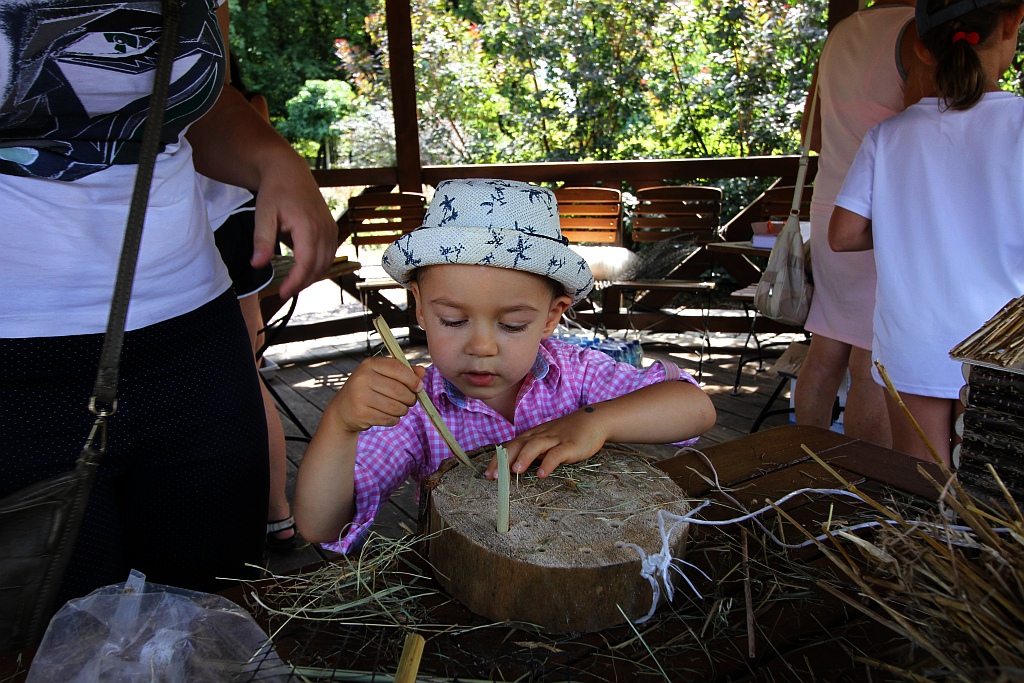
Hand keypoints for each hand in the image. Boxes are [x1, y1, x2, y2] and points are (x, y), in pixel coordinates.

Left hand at [251, 153, 337, 300]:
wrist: (290, 171)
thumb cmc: (275, 191)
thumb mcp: (263, 214)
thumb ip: (262, 240)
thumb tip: (257, 265)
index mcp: (308, 226)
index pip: (306, 263)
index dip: (296, 282)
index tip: (283, 294)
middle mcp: (324, 229)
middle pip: (318, 267)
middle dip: (302, 283)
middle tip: (285, 291)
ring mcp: (331, 229)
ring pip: (326, 263)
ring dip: (311, 276)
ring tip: (293, 283)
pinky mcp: (332, 229)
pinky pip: (330, 254)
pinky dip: (319, 265)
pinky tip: (305, 269)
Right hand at [326, 358, 426, 434]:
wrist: (343, 409)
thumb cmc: (368, 389)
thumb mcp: (382, 375)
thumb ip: (404, 372)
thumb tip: (422, 372)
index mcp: (369, 364)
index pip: (397, 368)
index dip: (412, 379)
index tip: (419, 387)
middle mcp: (363, 378)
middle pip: (399, 390)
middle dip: (410, 398)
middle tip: (410, 401)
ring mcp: (360, 397)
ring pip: (396, 407)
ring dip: (403, 410)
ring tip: (399, 408)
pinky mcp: (362, 414)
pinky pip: (389, 419)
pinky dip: (394, 419)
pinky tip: (388, 415)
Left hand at [484, 409, 607, 479]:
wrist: (592, 421)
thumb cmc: (566, 434)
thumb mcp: (545, 441)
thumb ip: (531, 452)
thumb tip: (514, 467)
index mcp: (532, 436)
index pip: (510, 446)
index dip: (497, 459)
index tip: (487, 474)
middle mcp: (539, 436)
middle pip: (518, 445)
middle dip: (504, 460)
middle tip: (494, 476)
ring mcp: (554, 440)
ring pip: (535, 446)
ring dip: (524, 458)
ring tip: (515, 471)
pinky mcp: (569, 445)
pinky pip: (557, 454)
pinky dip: (548, 463)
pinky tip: (542, 474)